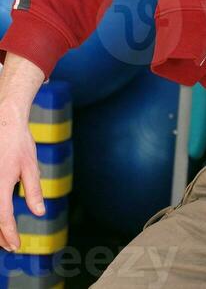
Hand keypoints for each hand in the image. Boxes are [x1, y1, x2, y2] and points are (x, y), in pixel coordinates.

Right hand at [0, 105, 44, 251]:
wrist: (4, 120)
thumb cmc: (19, 142)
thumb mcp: (30, 166)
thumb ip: (34, 190)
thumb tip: (40, 213)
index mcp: (1, 183)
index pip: (3, 217)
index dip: (9, 234)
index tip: (16, 246)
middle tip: (10, 245)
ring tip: (3, 237)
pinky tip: (0, 217)